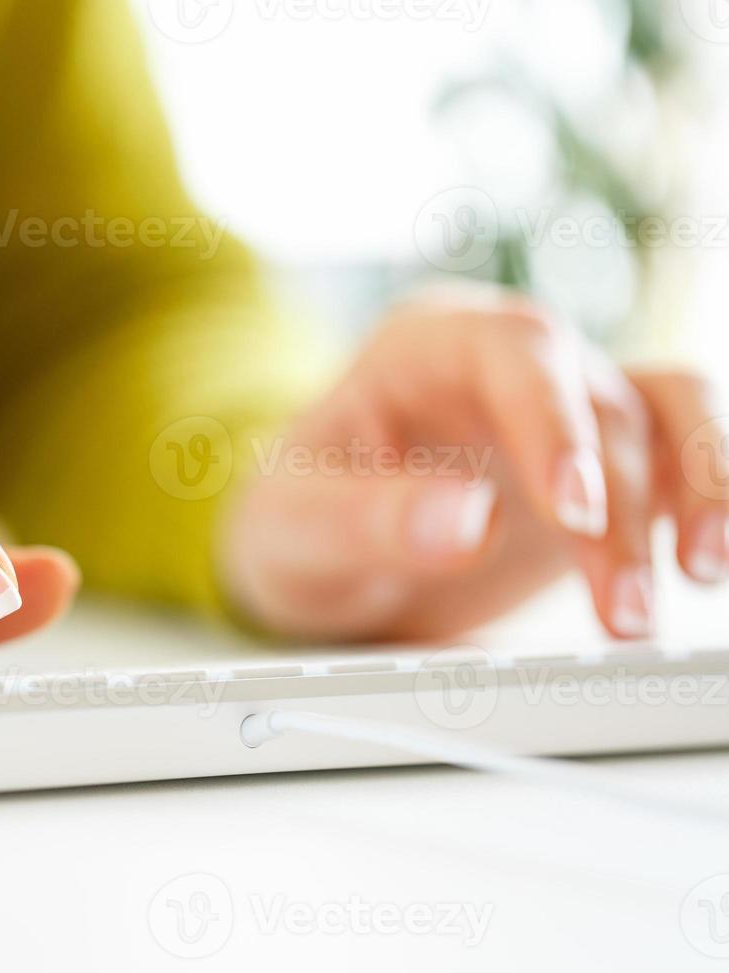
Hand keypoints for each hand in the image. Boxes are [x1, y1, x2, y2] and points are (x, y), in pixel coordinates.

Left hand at [222, 283, 726, 641]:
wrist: (317, 554)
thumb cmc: (296, 520)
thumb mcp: (297, 525)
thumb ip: (371, 518)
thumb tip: (467, 521)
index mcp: (426, 347)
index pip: (516, 351)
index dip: (556, 424)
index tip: (574, 513)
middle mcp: (509, 366)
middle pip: (601, 402)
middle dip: (624, 512)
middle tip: (622, 613)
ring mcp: (564, 413)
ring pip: (671, 417)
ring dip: (698, 499)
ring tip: (696, 585)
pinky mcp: (605, 468)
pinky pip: (684, 464)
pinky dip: (707, 506)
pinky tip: (707, 566)